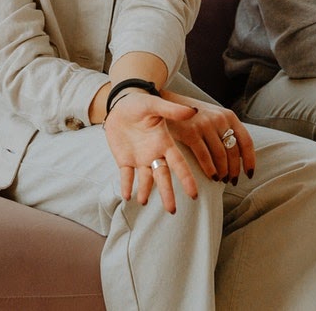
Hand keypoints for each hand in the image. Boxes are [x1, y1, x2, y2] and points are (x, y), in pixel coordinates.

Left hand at [102, 93, 198, 212]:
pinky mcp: (125, 160)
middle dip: (167, 193)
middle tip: (172, 211)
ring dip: (145, 191)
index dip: (186, 178)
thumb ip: (171, 110)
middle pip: (163, 177)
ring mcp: (140, 159)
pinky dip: (126, 186)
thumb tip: (192, 110)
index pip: (178, 164)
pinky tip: (127, 196)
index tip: (193, 194)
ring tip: (143, 202)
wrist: (122, 104)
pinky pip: (126, 176)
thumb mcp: (154, 104)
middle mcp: (154, 154)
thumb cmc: (141, 103)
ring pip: (145, 180)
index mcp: (164, 143)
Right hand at [160, 92, 255, 184]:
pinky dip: (210, 169)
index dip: (250, 160)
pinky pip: (204, 156)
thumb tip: (239, 157)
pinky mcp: (190, 132)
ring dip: (222, 172)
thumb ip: (226, 130)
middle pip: (234, 151)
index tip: (249, 173)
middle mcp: (219, 119)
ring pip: (220, 156)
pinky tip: (211, 176)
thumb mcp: (214, 115)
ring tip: (220, 180)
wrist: (168, 102)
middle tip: (232, 181)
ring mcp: (205, 125)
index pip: (246, 141)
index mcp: (229, 115)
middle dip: (234, 170)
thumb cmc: (193, 114)